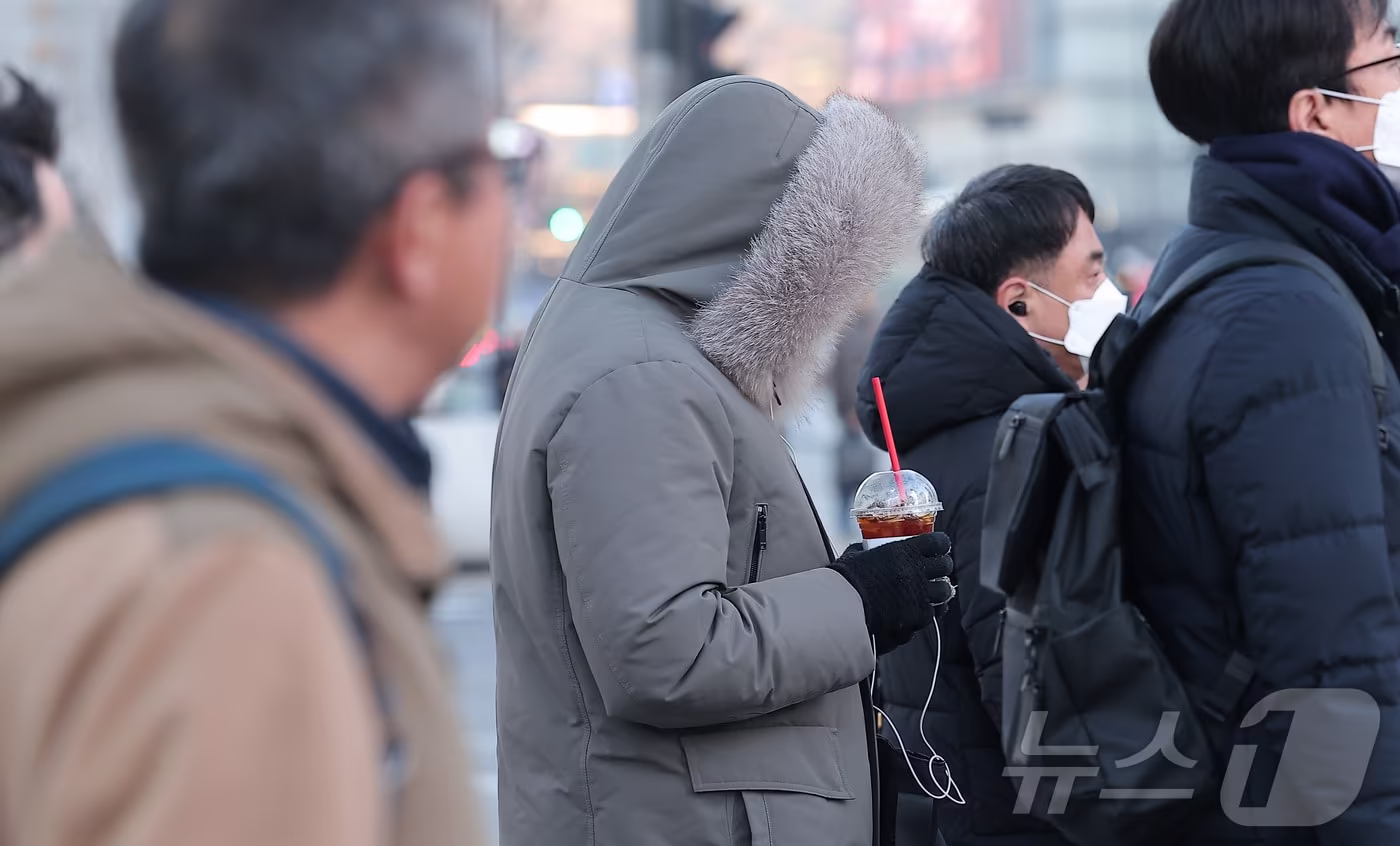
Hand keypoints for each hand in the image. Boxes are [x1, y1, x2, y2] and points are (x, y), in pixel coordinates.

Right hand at [828, 533, 955, 654]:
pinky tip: (920, 611)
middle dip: (942, 567)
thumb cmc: (846, 579)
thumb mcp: (856, 554)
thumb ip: (867, 550)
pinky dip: (928, 612)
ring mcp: (921, 594)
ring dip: (939, 591)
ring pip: (945, 591)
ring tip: (931, 593)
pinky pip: (933, 613)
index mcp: (904, 550)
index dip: (941, 544)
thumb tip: (865, 548)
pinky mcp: (919, 615)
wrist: (844, 607)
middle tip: (936, 571)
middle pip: (945, 566)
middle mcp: (917, 570)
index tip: (939, 548)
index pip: (938, 542)